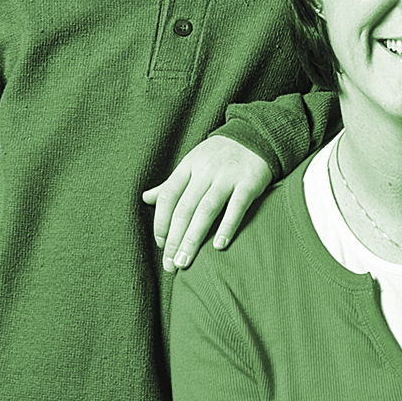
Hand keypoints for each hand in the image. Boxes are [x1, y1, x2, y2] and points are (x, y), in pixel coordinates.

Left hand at [144, 134, 273, 269]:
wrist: (256, 135)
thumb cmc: (218, 155)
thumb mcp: (192, 163)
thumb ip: (171, 184)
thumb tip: (145, 199)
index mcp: (188, 167)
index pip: (168, 196)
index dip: (161, 222)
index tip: (160, 244)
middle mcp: (205, 171)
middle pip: (184, 208)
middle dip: (174, 239)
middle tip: (170, 265)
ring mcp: (227, 176)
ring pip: (206, 210)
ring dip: (193, 238)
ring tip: (185, 262)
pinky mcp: (249, 182)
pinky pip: (237, 207)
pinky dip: (227, 226)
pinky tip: (219, 246)